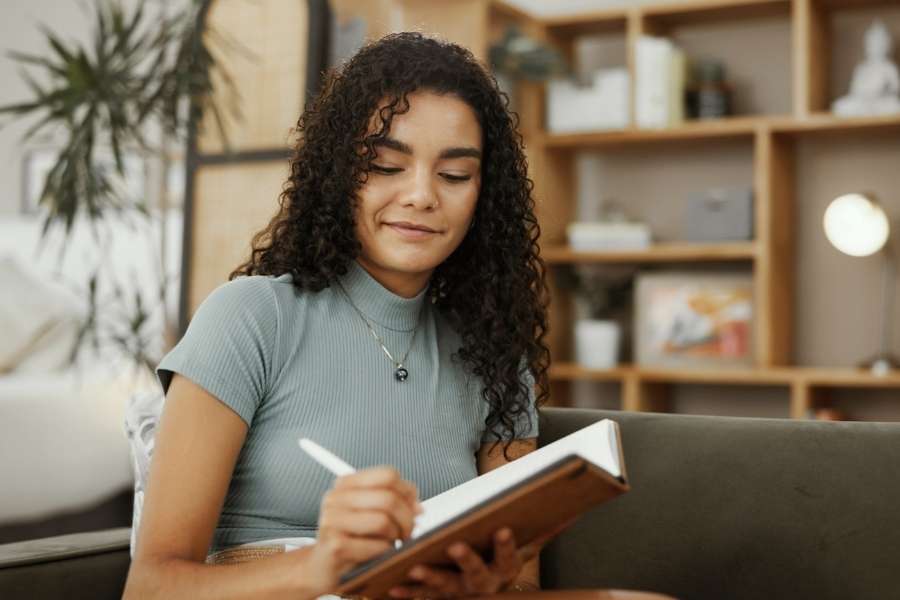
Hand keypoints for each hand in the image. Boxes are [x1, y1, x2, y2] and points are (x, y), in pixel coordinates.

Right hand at [305, 467, 421, 592]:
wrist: (322, 568)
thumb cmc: (352, 539)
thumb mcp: (373, 514)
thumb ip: (396, 502)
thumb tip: (418, 507)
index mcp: (346, 484)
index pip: (388, 475)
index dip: (407, 492)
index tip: (413, 508)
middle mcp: (335, 498)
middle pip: (388, 498)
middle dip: (406, 519)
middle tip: (407, 532)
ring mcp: (332, 520)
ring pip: (383, 521)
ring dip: (395, 536)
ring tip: (391, 542)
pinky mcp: (334, 545)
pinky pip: (375, 545)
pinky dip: (384, 552)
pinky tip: (378, 554)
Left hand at [388, 519, 573, 598]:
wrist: (488, 597)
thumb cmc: (501, 561)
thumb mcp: (526, 549)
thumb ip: (545, 532)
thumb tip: (571, 512)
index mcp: (504, 569)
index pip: (509, 558)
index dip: (507, 546)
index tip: (503, 530)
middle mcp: (483, 585)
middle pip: (475, 575)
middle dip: (465, 560)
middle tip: (454, 545)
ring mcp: (459, 593)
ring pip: (445, 587)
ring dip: (429, 578)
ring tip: (415, 567)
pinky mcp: (436, 597)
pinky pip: (420, 597)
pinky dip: (405, 593)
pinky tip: (390, 587)